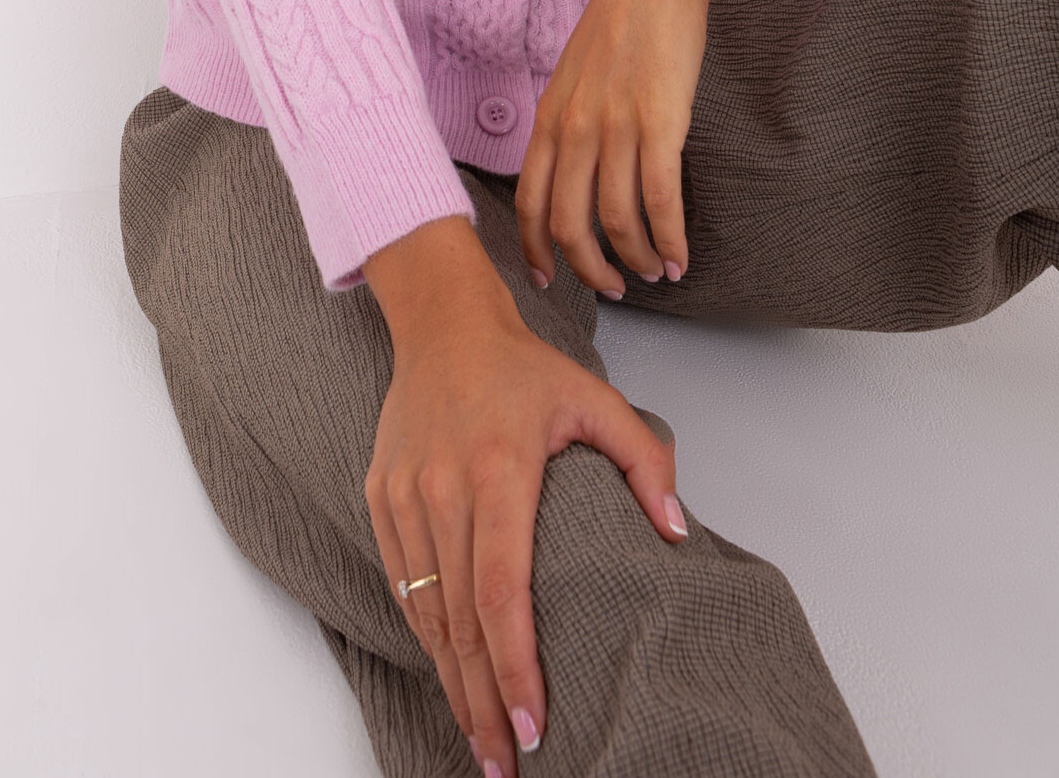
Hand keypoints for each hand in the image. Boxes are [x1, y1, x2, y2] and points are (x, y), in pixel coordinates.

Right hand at [363, 247, 686, 774]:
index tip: (533, 724)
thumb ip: (645, 461)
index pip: (501, 590)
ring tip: (481, 739)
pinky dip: (427, 635)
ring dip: (452, 681)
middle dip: (482, 701)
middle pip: (459, 621)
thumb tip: (676, 533)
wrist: (442, 325)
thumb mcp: (595, 398)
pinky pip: (404, 583)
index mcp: (497, 468)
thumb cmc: (521, 368)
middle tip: (506, 766)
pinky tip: (452, 673)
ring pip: (426, 611)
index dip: (515, 666)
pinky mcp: (381, 497)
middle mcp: (442, 488)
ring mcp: (404, 495)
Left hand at [515, 0, 807, 295]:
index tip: (548, 279)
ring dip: (637, 260)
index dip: (537, 250)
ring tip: (656, 272)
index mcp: (549, 117)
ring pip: (617, 221)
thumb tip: (574, 168)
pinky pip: (661, 201)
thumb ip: (569, 120)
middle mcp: (575, 128)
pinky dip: (670, 239)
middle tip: (611, 288)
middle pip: (569, 224)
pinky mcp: (660, 121)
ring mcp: (616, 126)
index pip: (528, 202)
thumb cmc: (621, 21)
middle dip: (589, 269)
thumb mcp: (575, 73)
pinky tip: (680, 256)